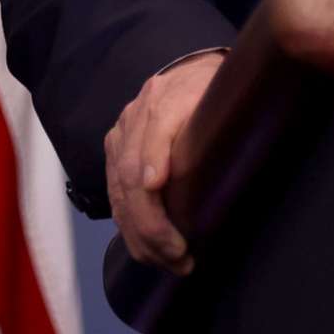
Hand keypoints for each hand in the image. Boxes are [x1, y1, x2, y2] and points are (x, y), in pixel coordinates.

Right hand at [104, 50, 222, 273]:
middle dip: (151, 230)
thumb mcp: (218, 99)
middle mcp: (133, 120)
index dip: (154, 197)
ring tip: (172, 263)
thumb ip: (193, 130)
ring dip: (142, 238)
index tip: (172, 232)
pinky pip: (116, 197)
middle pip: (129, 184)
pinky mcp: (116, 151)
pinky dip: (131, 228)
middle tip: (181, 258)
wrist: (193, 70)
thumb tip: (153, 181)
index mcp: (160, 102)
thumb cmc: (214, 89)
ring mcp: (120, 136)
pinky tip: (149, 250)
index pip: (145, 158)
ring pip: (120, 197)